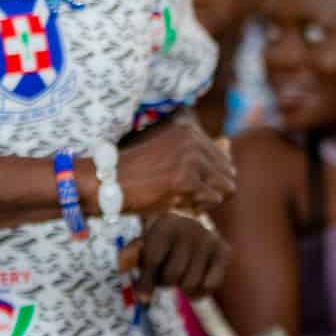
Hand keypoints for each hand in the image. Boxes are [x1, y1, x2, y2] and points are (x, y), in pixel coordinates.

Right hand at [114, 118, 235, 216]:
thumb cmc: (136, 170)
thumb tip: (228, 143)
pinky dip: (200, 207)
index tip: (189, 181)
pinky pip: (213, 199)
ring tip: (185, 199)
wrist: (107, 183)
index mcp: (188, 129)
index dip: (210, 176)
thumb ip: (199, 148)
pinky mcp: (185, 181)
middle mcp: (193, 140)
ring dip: (207, 198)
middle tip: (188, 195)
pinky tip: (180, 204)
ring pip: (225, 186)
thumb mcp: (168, 151)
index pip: (224, 156)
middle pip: (228, 171)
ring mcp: (190, 159)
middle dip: (212, 188)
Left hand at [117, 213, 231, 300]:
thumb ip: (131, 256)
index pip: (154, 261)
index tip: (143, 299)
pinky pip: (210, 285)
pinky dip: (200, 292)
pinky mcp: (224, 251)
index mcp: (166, 225)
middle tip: (167, 276)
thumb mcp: (143, 246)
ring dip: (182, 288)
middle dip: (166, 283)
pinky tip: (195, 284)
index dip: (146, 283)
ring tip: (181, 277)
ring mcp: (209, 239)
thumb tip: (121, 266)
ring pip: (191, 283)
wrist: (188, 227)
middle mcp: (190, 228)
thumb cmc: (159, 242)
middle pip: (172, 276)